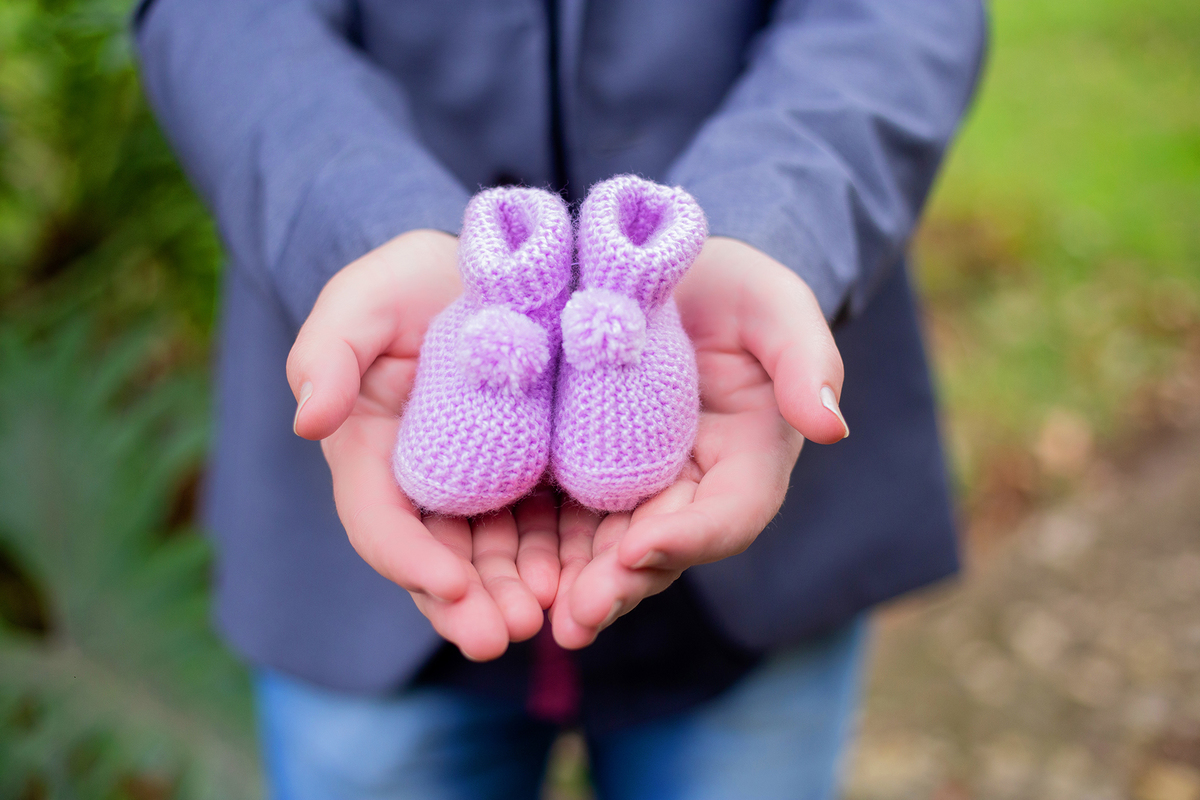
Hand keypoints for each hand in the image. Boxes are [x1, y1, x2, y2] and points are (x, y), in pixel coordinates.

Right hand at [287, 230, 558, 660]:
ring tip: (543, 621)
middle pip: (437, 561)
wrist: (480, 273)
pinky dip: (555, 560)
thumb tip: (309, 422)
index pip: (380, 523)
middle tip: (500, 637)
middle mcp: (423, 489)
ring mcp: (479, 491)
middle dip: (464, 605)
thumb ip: (327, 353)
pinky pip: (541, 530)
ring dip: (512, 596)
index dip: (409, 560)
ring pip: (491, 560)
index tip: (449, 584)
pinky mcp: (531, 480)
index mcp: (372, 458)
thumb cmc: (407, 287)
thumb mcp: (360, 303)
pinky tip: (579, 579)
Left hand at [550, 236, 847, 648]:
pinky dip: (546, 552)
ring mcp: (636, 488)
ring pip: (612, 550)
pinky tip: (511, 575)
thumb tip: (831, 427)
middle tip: (579, 615)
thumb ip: (806, 359)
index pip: (730, 514)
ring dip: (581, 587)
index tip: (640, 547)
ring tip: (545, 615)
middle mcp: (692, 488)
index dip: (690, 537)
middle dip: (624, 584)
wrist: (660, 270)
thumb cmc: (732, 288)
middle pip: (664, 549)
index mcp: (747, 459)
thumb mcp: (775, 307)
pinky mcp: (586, 475)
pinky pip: (568, 523)